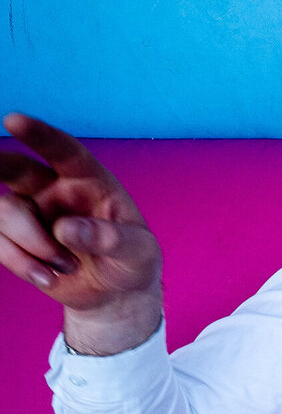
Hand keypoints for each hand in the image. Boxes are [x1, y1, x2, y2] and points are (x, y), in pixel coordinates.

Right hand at [1, 113, 163, 352]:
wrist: (116, 294)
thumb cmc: (133, 261)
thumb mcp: (137, 251)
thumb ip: (110, 238)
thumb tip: (66, 229)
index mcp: (89, 180)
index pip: (64, 151)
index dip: (40, 135)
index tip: (14, 120)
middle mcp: (54, 190)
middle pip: (14, 168)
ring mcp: (31, 214)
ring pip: (6, 211)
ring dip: (33, 243)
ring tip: (66, 266)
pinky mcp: (16, 240)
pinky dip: (21, 262)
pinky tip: (47, 278)